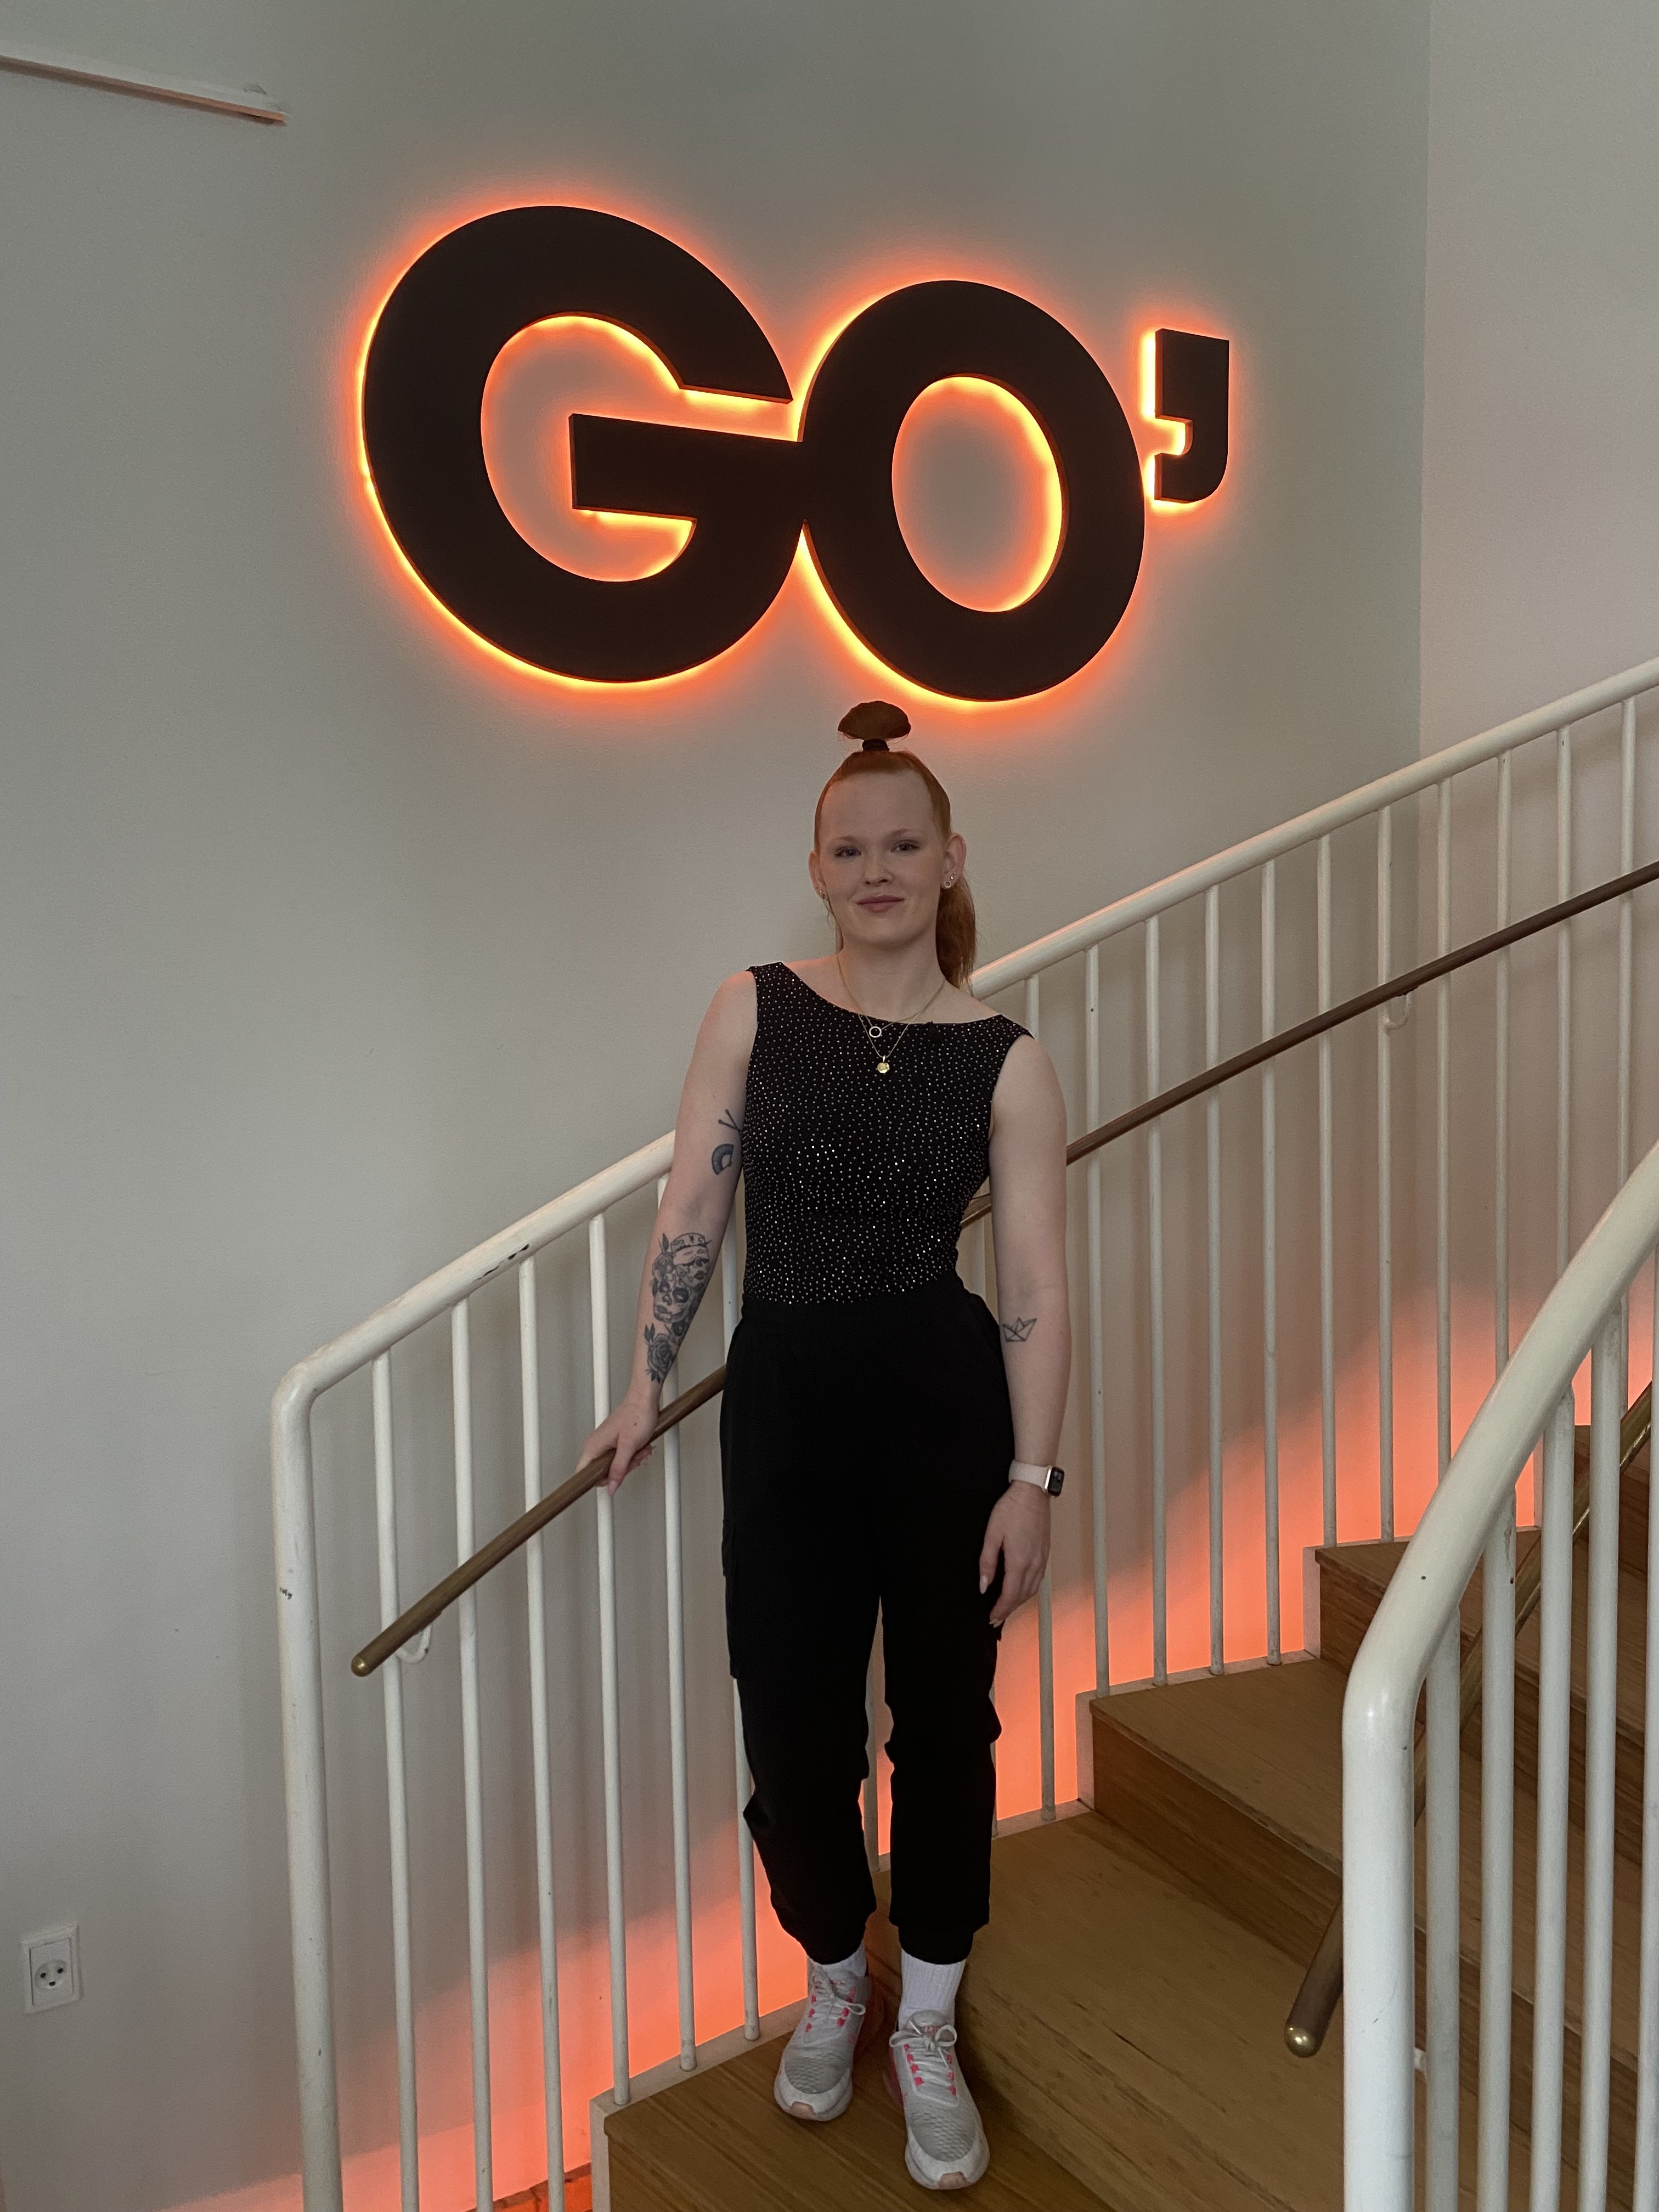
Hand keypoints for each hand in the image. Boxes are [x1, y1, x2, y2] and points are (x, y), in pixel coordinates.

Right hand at [580, 1388, 659, 1495]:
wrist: (645, 1399)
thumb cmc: (637, 1415)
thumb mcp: (629, 1447)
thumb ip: (619, 1469)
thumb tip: (611, 1487)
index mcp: (593, 1447)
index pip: (584, 1474)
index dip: (597, 1482)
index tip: (608, 1485)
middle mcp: (596, 1445)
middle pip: (603, 1472)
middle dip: (622, 1469)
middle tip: (633, 1459)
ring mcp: (606, 1443)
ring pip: (614, 1465)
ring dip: (631, 1461)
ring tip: (639, 1450)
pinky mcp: (615, 1442)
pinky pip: (621, 1457)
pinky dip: (633, 1455)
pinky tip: (640, 1448)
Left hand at [978, 1483, 1050, 1626]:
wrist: (1032, 1492)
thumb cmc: (1012, 1508)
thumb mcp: (992, 1534)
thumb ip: (987, 1562)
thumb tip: (984, 1585)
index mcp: (1019, 1561)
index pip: (1010, 1595)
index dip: (1000, 1610)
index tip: (992, 1618)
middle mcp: (1034, 1563)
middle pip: (1022, 1596)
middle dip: (1009, 1610)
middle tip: (996, 1618)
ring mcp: (1042, 1559)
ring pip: (1032, 1590)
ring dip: (1019, 1602)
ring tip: (1007, 1608)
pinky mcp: (1045, 1553)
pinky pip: (1038, 1580)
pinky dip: (1028, 1590)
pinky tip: (1021, 1590)